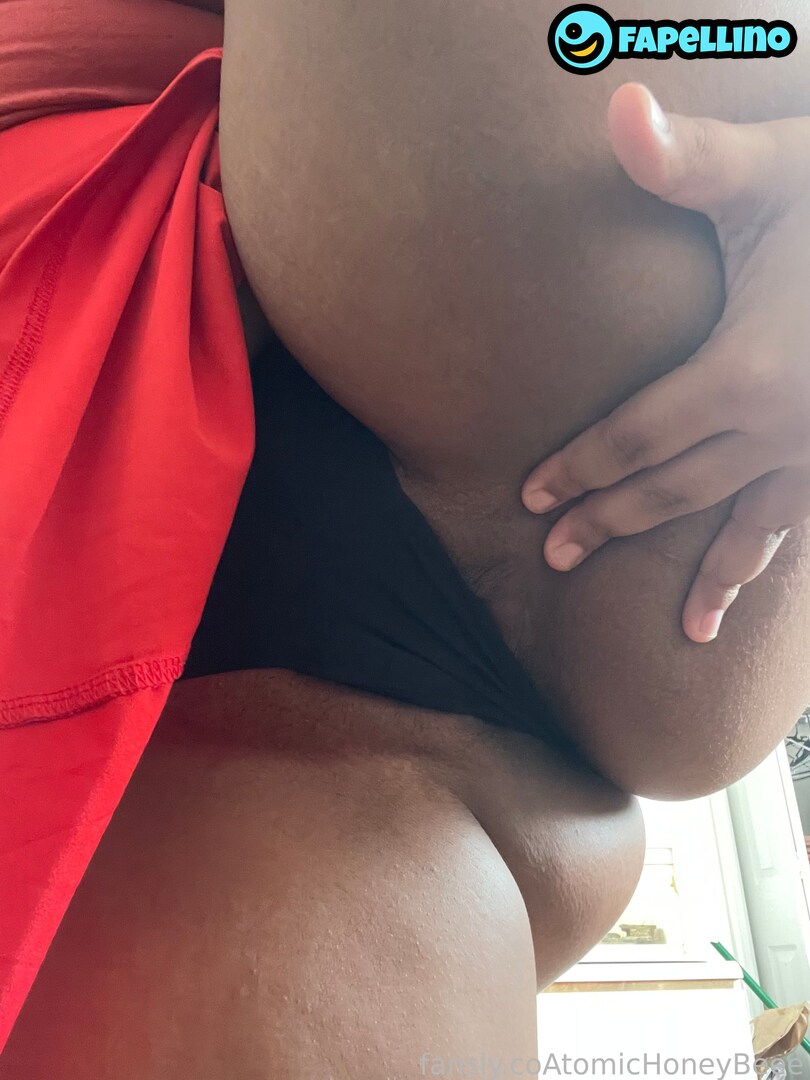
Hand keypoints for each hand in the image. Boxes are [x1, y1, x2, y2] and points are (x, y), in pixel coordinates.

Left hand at [521, 83, 809, 643]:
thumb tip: (615, 106)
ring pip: (755, 525)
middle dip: (612, 523)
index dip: (578, 470)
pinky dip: (789, 555)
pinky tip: (778, 588)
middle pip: (675, 490)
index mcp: (743, 373)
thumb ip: (688, 161)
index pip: (635, 437)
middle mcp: (783, 429)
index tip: (534, 502)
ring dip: (715, 574)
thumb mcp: (772, 176)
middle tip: (558, 558)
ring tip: (688, 627)